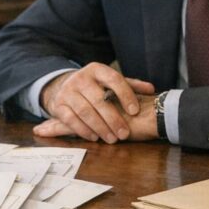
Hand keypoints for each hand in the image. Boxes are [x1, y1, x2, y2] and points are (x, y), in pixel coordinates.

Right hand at [34, 62, 155, 142]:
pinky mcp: (58, 105)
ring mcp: (67, 91)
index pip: (114, 79)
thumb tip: (151, 89)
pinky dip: (84, 130)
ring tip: (112, 139)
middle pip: (99, 99)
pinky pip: (71, 120)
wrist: (62, 87)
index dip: (126, 95)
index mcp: (96, 69)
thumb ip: (130, 85)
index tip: (135, 111)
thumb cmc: (94, 87)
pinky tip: (95, 137)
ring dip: (100, 127)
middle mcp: (80, 78)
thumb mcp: (109, 82)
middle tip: (124, 133)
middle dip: (113, 118)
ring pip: (85, 111)